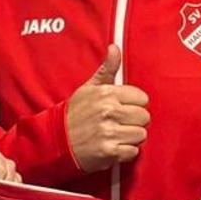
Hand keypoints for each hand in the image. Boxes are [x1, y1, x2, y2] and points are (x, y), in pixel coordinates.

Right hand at [65, 45, 149, 171]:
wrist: (56, 140)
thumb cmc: (75, 114)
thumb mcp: (89, 88)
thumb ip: (107, 69)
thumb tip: (115, 48)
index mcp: (106, 93)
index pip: (142, 98)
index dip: (134, 105)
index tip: (124, 108)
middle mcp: (108, 111)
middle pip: (144, 117)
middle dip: (135, 122)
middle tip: (120, 124)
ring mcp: (109, 132)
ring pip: (141, 135)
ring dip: (131, 138)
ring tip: (116, 135)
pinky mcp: (109, 152)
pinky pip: (133, 151)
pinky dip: (125, 152)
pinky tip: (114, 146)